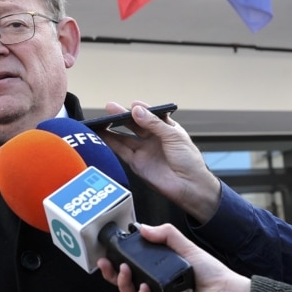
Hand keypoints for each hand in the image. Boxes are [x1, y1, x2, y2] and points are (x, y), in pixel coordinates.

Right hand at [96, 223, 249, 291]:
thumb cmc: (210, 272)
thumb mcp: (185, 246)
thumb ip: (165, 234)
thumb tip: (142, 228)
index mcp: (158, 274)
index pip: (131, 268)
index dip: (117, 261)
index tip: (108, 252)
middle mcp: (155, 290)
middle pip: (125, 285)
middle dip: (112, 274)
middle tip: (106, 263)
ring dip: (124, 285)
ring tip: (126, 272)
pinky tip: (143, 290)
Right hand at [99, 102, 222, 221]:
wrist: (190, 186)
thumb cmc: (189, 160)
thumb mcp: (174, 136)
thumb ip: (154, 124)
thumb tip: (136, 110)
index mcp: (166, 129)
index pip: (150, 115)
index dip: (140, 109)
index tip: (131, 104)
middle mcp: (153, 139)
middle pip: (134, 124)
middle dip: (121, 116)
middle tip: (109, 108)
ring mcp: (144, 151)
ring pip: (124, 137)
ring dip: (112, 129)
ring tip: (100, 121)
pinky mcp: (137, 163)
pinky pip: (121, 151)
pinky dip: (110, 143)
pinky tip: (102, 135)